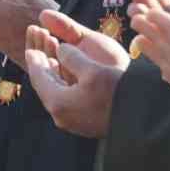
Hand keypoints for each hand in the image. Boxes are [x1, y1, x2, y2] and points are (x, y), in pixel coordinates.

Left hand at [22, 9, 129, 137]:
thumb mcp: (93, 69)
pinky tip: (67, 74)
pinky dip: (62, 84)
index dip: (34, 60)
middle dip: (42, 66)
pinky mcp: (82, 122)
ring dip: (53, 75)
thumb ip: (72, 57)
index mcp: (59, 102)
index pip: (39, 78)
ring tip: (51, 59)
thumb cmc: (117, 94)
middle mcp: (61, 115)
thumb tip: (61, 49)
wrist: (139, 120)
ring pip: (54, 93)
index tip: (30, 47)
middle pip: (45, 86)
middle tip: (38, 50)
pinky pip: (65, 100)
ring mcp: (72, 121)